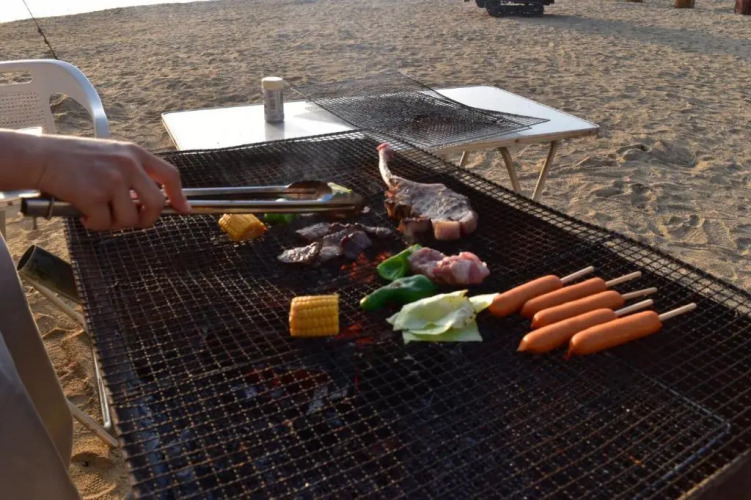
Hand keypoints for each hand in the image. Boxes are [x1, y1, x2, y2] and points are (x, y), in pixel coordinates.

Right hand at [30, 134, 190, 230]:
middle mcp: (128, 165)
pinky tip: (83, 212)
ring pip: (130, 218)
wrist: (40, 158)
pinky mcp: (94, 195)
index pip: (170, 175)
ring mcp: (112, 180)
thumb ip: (133, 172)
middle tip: (132, 221)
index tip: (183, 209)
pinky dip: (94, 224)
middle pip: (156, 204)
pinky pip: (105, 223)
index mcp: (134, 154)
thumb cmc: (73, 158)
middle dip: (147, 219)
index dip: (179, 195)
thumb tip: (152, 201)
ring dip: (114, 222)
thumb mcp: (111, 154)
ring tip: (98, 212)